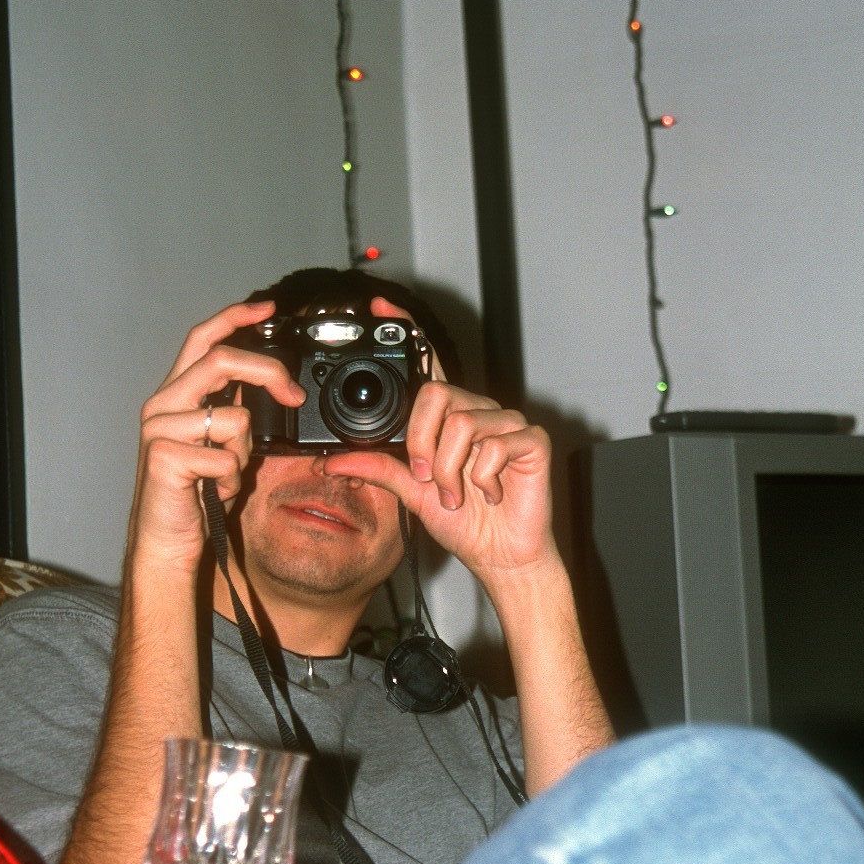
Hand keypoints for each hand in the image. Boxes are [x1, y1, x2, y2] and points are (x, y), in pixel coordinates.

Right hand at [128, 300, 305, 571]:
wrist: (166, 540)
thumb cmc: (194, 492)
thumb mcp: (218, 442)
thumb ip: (232, 409)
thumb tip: (268, 383)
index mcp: (176, 394)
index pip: (203, 339)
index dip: (235, 317)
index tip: (268, 308)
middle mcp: (163, 404)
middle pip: (220, 360)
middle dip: (267, 371)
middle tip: (294, 393)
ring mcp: (160, 429)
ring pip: (232, 417)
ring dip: (244, 451)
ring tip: (228, 473)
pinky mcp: (163, 458)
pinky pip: (224, 459)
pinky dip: (232, 479)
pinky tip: (216, 492)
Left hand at [316, 297, 557, 588]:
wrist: (501, 556)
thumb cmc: (464, 523)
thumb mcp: (411, 494)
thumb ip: (378, 468)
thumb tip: (331, 461)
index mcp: (449, 418)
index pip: (429, 365)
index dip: (407, 330)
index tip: (380, 306)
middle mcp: (478, 411)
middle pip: (438, 394)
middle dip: (424, 443)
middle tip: (428, 479)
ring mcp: (507, 423)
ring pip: (464, 424)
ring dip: (452, 473)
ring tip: (459, 496)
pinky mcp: (532, 440)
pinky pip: (496, 444)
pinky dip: (484, 477)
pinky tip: (491, 493)